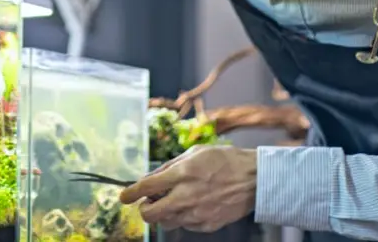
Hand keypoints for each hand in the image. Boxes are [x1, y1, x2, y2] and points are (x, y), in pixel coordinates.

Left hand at [119, 145, 256, 232]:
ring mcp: (197, 213)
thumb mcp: (194, 153)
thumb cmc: (224, 161)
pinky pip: (185, 225)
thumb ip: (170, 166)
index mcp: (182, 174)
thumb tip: (151, 178)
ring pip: (166, 222)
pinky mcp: (207, 225)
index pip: (146, 187)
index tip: (123, 197)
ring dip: (163, 214)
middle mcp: (186, 196)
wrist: (254, 180)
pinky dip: (182, 217)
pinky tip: (192, 206)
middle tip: (147, 203)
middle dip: (144, 210)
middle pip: (151, 213)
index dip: (131, 193)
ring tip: (172, 202)